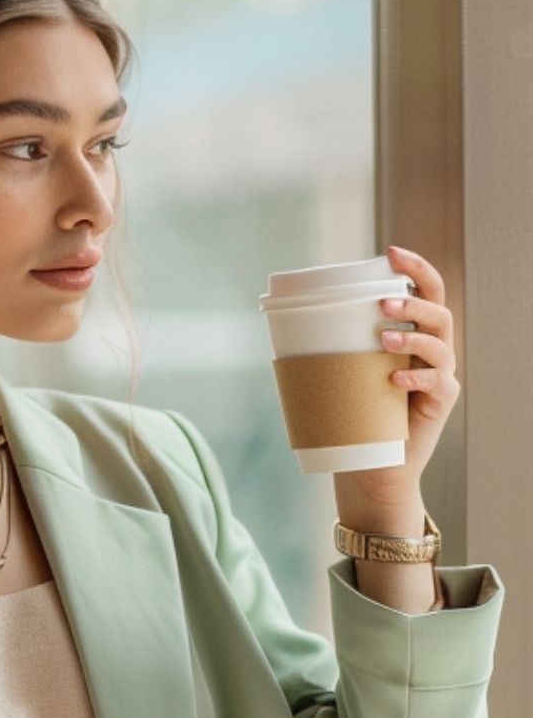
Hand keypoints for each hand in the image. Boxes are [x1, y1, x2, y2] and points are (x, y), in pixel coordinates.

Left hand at [335, 242, 460, 509]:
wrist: (370, 465)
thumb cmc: (353, 414)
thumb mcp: (341, 371)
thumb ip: (326, 344)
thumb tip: (275, 319)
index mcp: (414, 332)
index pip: (427, 290)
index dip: (415, 267)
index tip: (391, 252)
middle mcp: (434, 349)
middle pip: (438, 312)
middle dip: (412, 302)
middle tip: (382, 304)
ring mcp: (441, 375)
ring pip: (439, 344)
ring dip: (411, 337)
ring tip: (382, 339)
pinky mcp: (442, 403)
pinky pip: (437, 383)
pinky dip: (415, 379)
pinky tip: (393, 381)